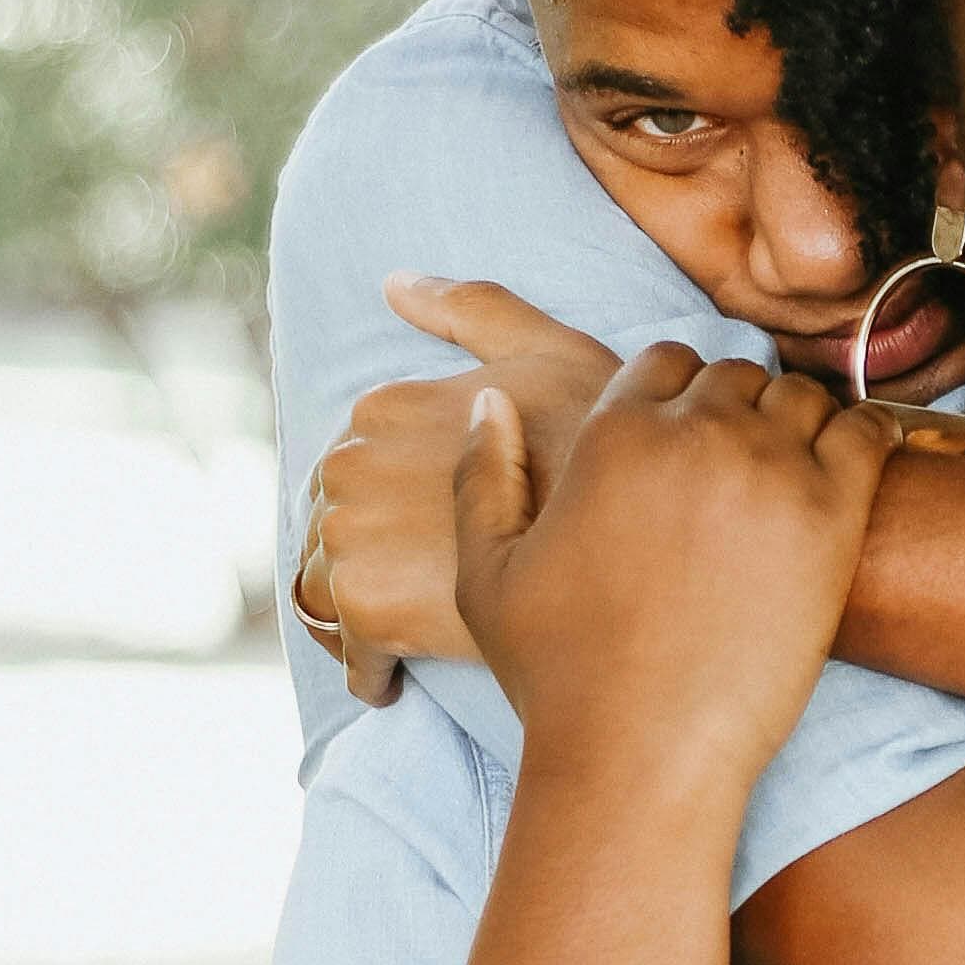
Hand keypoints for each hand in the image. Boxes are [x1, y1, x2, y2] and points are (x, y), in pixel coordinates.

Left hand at [296, 287, 622, 697]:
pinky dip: (368, 671)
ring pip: (328, 590)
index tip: (420, 530)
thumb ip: (472, 309)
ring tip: (405, 638)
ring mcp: (352, 541)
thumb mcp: (547, 349)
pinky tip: (398, 680)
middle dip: (365, 556)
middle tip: (419, 587)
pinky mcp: (371, 613)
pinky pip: (353, 654)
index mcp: (381, 407)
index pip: (352, 466)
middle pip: (332, 526)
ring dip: (355, 615)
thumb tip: (395, 284)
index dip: (389, 502)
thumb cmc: (602, 437)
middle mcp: (349, 468)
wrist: (636, 536)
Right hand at [454, 344, 896, 803]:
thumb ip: (482, 475)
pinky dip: (866, 438)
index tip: (689, 440)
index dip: (678, 395)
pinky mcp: (833, 515)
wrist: (641, 753)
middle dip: (736, 410)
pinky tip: (856, 468)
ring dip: (797, 424)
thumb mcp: (487, 574)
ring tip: (792, 475)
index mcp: (613, 432)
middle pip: (737, 375)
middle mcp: (694, 433)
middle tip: (742, 469)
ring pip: (803, 397)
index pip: (666, 360)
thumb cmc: (560, 677)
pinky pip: (868, 432)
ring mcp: (770, 468)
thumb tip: (490, 399)